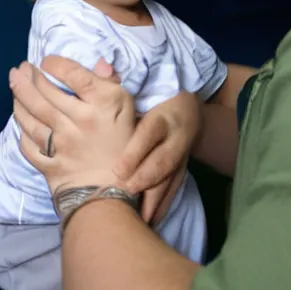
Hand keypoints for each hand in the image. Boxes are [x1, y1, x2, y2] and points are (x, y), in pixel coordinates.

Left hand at [11, 56, 135, 195]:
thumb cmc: (127, 145)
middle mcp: (81, 122)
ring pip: (33, 117)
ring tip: (15, 85)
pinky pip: (29, 145)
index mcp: (103, 105)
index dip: (56, 64)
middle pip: (46, 94)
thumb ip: (112, 84)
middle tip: (21, 68)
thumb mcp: (129, 108)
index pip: (74, 75)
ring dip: (19, 98)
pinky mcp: (52, 163)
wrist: (118, 190)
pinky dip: (21, 131)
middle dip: (29, 78)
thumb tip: (100, 63)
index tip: (47, 61)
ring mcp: (64, 144)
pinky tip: (19, 120)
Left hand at [115, 91, 201, 224]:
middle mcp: (175, 140)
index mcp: (163, 118)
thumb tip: (98, 67)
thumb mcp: (144, 90)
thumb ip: (117, 84)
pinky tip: (149, 221)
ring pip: (170, 181)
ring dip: (153, 201)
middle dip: (143, 182)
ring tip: (137, 219)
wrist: (192, 112)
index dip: (136, 152)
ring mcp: (181, 158)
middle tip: (124, 197)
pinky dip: (161, 207)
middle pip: (162, 163)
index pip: (150, 133)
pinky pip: (173, 190)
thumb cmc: (159, 100)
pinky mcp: (182, 170)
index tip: (118, 171)